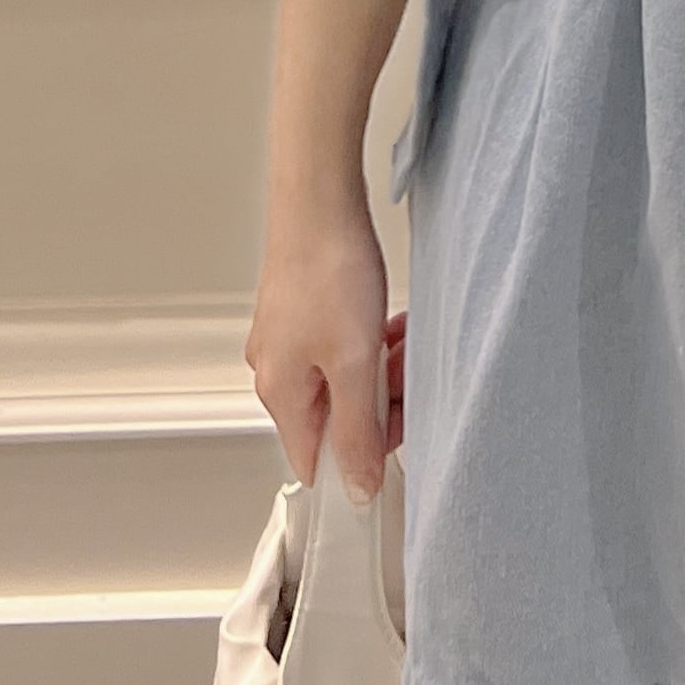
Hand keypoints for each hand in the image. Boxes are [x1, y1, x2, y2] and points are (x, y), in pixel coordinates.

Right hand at [244, 194, 405, 501]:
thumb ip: (358, 431)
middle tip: (407, 374)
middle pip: (336, 416)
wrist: (320, 196)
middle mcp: (276, 368)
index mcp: (279, 392)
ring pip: (346, 377)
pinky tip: (394, 321)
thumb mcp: (354, 363)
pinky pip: (345, 345)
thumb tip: (355, 488)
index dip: (360, 459)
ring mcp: (290, 337)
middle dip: (381, 401)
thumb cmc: (328, 268)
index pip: (315, 458)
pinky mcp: (306, 309)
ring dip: (383, 367)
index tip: (396, 441)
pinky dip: (372, 340)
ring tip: (403, 338)